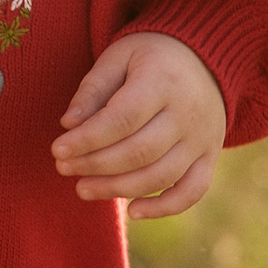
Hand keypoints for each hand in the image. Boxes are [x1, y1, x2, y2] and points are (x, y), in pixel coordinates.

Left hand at [52, 31, 225, 217]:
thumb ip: (93, 88)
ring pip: (161, 176)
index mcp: (163, 81)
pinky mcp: (210, 156)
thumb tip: (69, 124)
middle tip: (63, 168)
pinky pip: (192, 191)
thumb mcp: (119, 56)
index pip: (122, 119)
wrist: (203, 57)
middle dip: (96, 165)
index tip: (57, 150)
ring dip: (118, 189)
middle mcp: (188, 113)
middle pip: (139, 152)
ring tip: (82, 189)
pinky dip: (164, 208)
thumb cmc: (150, 56)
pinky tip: (132, 211)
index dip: (87, 139)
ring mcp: (203, 138)